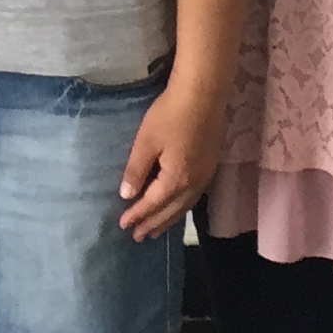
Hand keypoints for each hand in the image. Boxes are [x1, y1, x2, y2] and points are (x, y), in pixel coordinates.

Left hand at [117, 77, 225, 239]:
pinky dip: (180, 207)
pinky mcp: (209, 166)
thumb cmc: (170, 115)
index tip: (123, 226)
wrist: (203, 94)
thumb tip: (126, 195)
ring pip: (184, 206)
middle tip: (138, 237)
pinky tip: (176, 206)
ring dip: (168, 219)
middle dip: (153, 224)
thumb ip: (136, 170)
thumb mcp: (146, 141)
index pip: (152, 204)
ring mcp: (204, 176)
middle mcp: (193, 184)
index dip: (137, 215)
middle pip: (171, 211)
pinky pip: (193, 197)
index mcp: (176, 179)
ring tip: (155, 230)